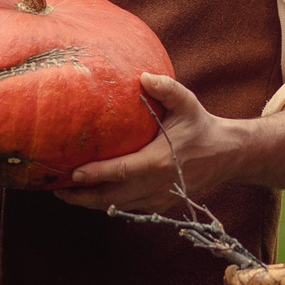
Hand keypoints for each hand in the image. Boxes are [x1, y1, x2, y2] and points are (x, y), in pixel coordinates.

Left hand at [56, 74, 237, 212]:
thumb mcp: (187, 103)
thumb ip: (166, 88)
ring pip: (118, 207)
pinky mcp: (161, 204)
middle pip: (111, 198)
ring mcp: (159, 198)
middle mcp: (156, 184)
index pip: (118, 172)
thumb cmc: (201, 126)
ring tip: (69, 194)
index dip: (93, 175)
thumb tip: (143, 76)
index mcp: (158, 161)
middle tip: (57, 190)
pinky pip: (129, 208)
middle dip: (82, 197)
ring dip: (92, 203)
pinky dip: (110, 204)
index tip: (72, 174)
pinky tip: (94, 195)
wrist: (227, 155)